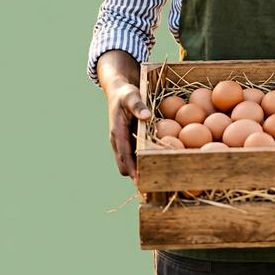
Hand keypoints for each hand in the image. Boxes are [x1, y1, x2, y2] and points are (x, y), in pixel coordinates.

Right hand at [96, 51, 150, 185]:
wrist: (118, 90)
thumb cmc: (125, 93)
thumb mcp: (131, 95)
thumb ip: (138, 106)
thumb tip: (147, 117)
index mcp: (117, 133)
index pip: (124, 158)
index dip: (132, 171)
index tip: (141, 182)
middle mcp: (118, 142)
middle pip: (125, 166)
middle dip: (136, 176)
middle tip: (154, 185)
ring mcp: (123, 142)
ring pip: (129, 163)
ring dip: (140, 170)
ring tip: (157, 179)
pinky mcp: (129, 140)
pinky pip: (134, 155)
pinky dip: (142, 161)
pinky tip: (157, 163)